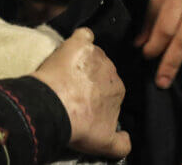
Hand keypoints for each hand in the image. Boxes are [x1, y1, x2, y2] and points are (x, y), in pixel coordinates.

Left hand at [31, 28, 129, 158]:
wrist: (53, 110)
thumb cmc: (79, 126)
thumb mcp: (105, 144)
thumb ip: (122, 144)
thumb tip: (128, 139)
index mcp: (119, 91)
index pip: (108, 89)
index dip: (95, 96)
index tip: (82, 103)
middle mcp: (112, 70)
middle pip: (101, 72)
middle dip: (89, 80)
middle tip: (71, 90)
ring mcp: (96, 55)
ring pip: (92, 56)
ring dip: (81, 63)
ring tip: (64, 75)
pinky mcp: (78, 44)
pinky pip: (83, 36)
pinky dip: (80, 40)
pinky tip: (71, 47)